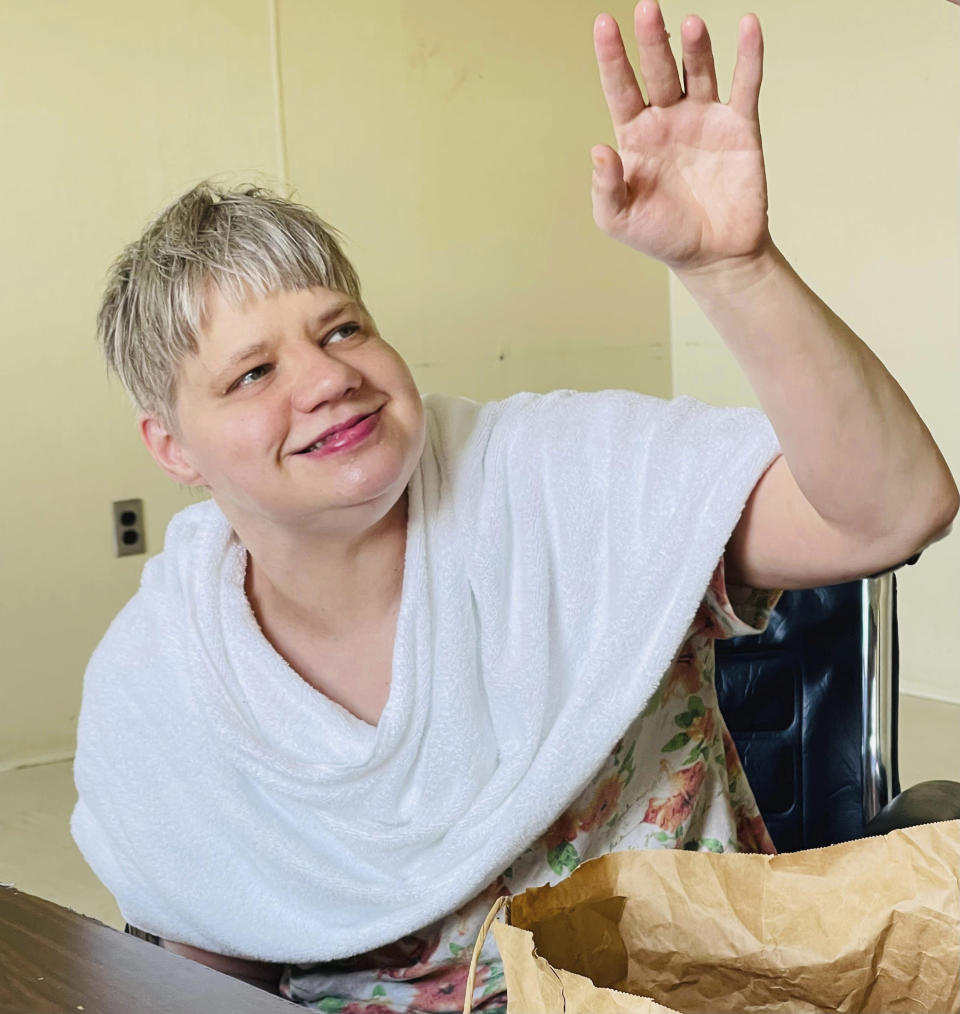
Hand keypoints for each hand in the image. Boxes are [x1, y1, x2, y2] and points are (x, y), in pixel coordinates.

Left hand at [592, 2, 771, 275]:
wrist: (714, 256)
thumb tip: (600, 150)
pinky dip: (749, 55)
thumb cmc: (662, 237)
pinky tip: (749, 25)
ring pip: (698, 70)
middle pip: (658, 70)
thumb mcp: (619, 219)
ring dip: (695, 47)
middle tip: (646, 7)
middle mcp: (669, 120)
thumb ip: (605, 186)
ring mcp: (705, 119)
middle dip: (652, 41)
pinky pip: (745, 84)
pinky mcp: (739, 127)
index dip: (612, 57)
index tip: (603, 24)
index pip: (620, 88)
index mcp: (636, 137)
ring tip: (690, 25)